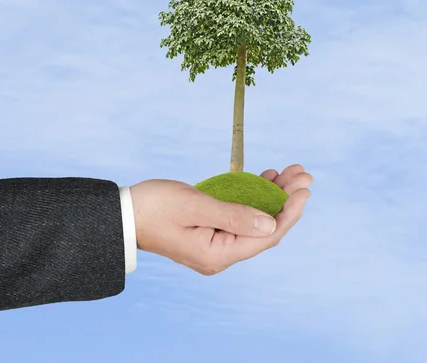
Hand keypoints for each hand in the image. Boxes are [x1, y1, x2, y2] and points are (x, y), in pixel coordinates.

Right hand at [129, 164, 312, 274]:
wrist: (122, 214)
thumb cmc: (153, 207)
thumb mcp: (195, 206)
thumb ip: (234, 215)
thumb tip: (272, 224)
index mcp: (218, 254)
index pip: (267, 235)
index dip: (289, 211)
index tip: (304, 188)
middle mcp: (221, 253)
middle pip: (265, 227)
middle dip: (286, 199)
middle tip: (303, 174)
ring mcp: (216, 242)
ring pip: (255, 219)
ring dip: (273, 195)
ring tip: (290, 172)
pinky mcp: (210, 230)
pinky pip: (241, 215)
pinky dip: (254, 196)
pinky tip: (266, 177)